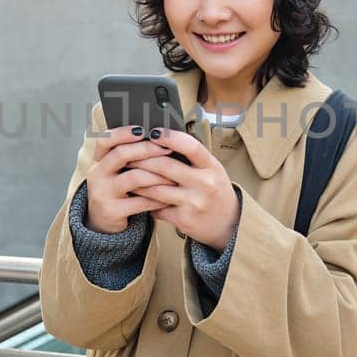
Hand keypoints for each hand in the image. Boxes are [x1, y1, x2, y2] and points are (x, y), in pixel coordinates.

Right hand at [84, 126, 177, 233]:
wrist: (103, 221)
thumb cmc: (118, 190)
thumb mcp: (116, 172)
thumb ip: (130, 157)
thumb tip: (159, 139)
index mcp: (99, 160)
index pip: (105, 139)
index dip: (124, 132)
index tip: (145, 129)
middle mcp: (97, 174)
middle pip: (121, 154)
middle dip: (147, 149)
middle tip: (168, 148)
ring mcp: (103, 193)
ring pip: (133, 177)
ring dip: (157, 175)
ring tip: (173, 176)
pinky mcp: (112, 211)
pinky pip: (140, 201)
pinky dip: (157, 198)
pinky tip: (168, 197)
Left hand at [127, 128, 239, 251]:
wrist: (228, 224)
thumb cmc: (215, 190)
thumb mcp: (212, 169)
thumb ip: (192, 157)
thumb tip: (162, 139)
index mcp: (211, 166)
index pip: (190, 147)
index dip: (170, 137)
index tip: (153, 131)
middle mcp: (204, 184)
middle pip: (165, 166)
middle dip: (142, 159)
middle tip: (128, 154)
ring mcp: (193, 202)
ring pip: (155, 189)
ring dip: (137, 181)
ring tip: (128, 174)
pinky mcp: (183, 219)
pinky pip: (156, 208)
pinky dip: (145, 202)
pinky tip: (139, 197)